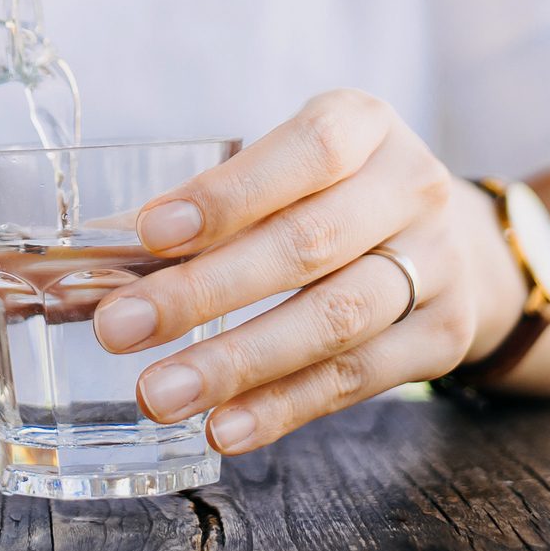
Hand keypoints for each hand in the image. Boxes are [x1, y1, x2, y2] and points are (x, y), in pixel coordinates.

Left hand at [91, 89, 520, 453]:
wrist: (458, 243)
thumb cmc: (335, 197)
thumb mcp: (288, 171)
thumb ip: (205, 210)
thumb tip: (91, 270)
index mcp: (365, 125)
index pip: (305, 151)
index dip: (228, 196)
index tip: (149, 233)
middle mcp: (412, 188)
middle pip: (307, 244)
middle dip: (204, 291)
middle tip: (120, 328)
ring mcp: (438, 264)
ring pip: (334, 320)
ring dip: (237, 362)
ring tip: (159, 391)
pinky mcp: (443, 336)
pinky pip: (356, 379)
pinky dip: (283, 406)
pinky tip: (223, 425)